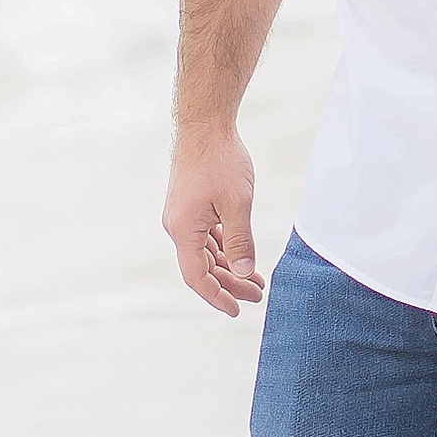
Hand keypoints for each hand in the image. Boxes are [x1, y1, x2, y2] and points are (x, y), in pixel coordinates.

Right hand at [163, 126, 263, 314]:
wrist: (204, 125)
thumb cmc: (220, 160)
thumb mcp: (237, 203)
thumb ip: (240, 241)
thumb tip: (244, 273)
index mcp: (184, 230)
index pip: (197, 277)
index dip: (216, 296)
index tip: (236, 310)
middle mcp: (178, 226)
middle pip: (203, 267)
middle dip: (230, 284)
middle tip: (258, 295)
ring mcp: (183, 216)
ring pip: (205, 253)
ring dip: (229, 267)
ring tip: (256, 280)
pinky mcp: (191, 206)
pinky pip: (206, 237)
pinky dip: (224, 249)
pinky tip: (241, 254)